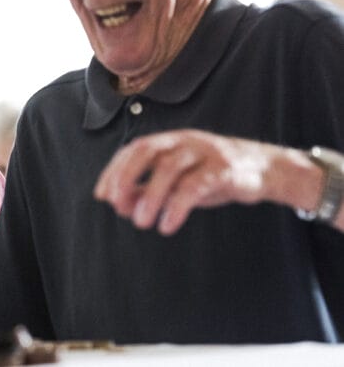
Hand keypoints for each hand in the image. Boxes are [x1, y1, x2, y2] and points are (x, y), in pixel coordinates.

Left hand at [94, 129, 287, 234]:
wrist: (266, 170)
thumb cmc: (213, 175)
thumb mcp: (178, 181)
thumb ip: (148, 189)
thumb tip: (117, 204)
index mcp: (170, 141)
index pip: (134, 149)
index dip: (114, 171)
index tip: (101, 196)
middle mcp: (185, 141)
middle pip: (147, 150)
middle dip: (126, 176)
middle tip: (115, 204)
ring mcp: (205, 152)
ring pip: (170, 167)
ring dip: (150, 196)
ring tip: (140, 222)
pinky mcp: (225, 170)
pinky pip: (195, 186)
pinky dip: (177, 206)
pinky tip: (167, 226)